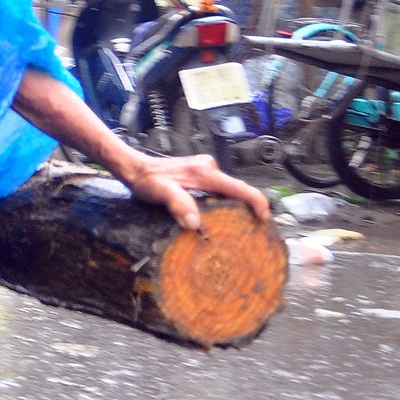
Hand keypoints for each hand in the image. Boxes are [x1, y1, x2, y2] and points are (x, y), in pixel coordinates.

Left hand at [115, 151, 271, 231]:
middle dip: (248, 209)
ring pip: (229, 190)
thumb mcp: (161, 193)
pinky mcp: (201, 174)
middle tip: (251, 230)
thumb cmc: (146, 180)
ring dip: (235, 206)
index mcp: (206, 173)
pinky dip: (223, 202)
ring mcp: (206, 170)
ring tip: (237, 227)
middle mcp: (210, 168)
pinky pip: (219, 190)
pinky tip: (218, 216)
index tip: (264, 220)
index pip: (242, 188)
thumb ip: (178, 206)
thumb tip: (195, 224)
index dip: (258, 205)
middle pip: (239, 190)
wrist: (135, 169)